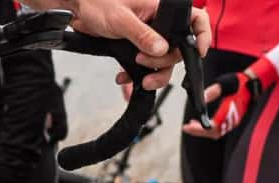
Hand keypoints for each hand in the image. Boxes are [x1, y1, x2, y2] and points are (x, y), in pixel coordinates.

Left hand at [74, 0, 211, 89]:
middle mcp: (159, 23)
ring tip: (138, 79)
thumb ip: (142, 35)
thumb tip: (161, 49)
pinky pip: (144, 65)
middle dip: (164, 62)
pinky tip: (123, 78)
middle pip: (178, 49)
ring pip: (162, 61)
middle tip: (142, 61)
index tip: (199, 53)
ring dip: (152, 73)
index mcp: (162, 9)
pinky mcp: (135, 47)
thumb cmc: (98, 4)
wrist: (76, 11)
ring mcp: (148, 37)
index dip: (202, 36)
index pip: (195, 20)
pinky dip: (136, 75)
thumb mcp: (121, 19)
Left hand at [182, 57, 275, 137]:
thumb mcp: (224, 83)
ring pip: (217, 133)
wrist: (253, 83)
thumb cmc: (239, 82)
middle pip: (214, 132)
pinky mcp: (234, 120)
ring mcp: (234, 120)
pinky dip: (209, 129)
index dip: (200, 129)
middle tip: (186, 127)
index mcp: (230, 111)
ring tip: (191, 126)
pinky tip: (202, 123)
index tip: (188, 126)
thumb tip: (201, 99)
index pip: (213, 126)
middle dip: (199, 131)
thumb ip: (212, 91)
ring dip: (203, 131)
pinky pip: (220, 129)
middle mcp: (232, 118)